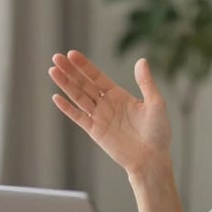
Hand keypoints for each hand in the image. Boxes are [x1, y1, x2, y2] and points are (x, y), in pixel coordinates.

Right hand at [49, 50, 170, 173]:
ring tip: (52, 70)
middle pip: (84, 84)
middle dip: (70, 71)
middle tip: (56, 57)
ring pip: (78, 97)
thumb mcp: (156, 103)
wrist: (152, 158)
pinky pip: (78, 117)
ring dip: (65, 84)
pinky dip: (67, 108)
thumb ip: (146, 83)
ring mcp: (99, 117)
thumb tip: (141, 60)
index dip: (84, 65)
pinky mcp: (95, 131)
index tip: (72, 54)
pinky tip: (56, 97)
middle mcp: (106, 104)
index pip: (97, 76)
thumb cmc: (158, 132)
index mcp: (119, 95)